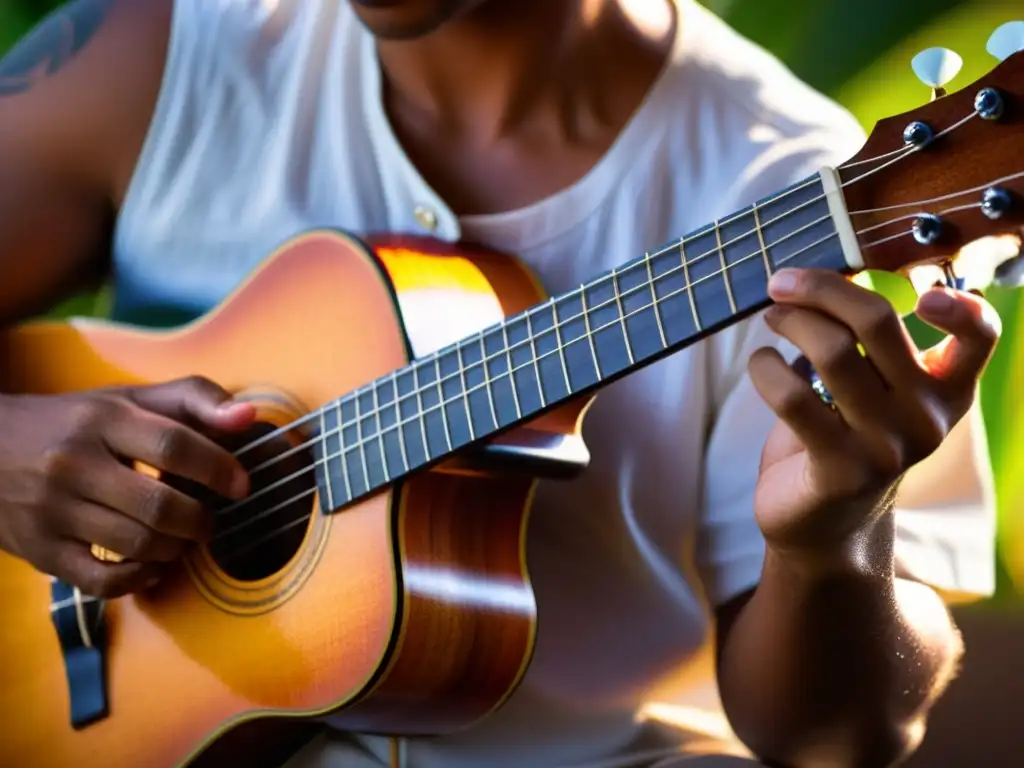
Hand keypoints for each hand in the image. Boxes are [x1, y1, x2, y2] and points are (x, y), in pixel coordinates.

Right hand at [0, 377, 254, 596]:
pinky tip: (153, 564)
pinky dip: (140, 579)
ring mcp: (51, 510)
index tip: (240, 485)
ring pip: (136, 545)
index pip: (173, 445)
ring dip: (176, 549)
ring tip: (184, 538)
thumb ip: (194, 399)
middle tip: (209, 520)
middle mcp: (72, 463)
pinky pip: (103, 582)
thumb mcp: (130, 399)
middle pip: (159, 505)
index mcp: (102, 419)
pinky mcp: (40, 551)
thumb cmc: (76, 422)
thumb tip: (248, 417)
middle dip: (200, 520)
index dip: (218, 468)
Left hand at [748, 268, 999, 560]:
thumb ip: (867, 342)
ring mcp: (886, 446)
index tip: (923, 293)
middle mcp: (926, 417)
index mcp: (945, 390)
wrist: (825, 525)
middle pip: (876, 322)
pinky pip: (792, 397)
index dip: (962, 307)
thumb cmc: (844, 438)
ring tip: (771, 320)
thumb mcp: (875, 391)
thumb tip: (817, 279)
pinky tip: (761, 363)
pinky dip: (765, 369)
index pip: (980, 338)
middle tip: (782, 283)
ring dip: (788, 323)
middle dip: (820, 289)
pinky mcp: (839, 469)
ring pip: (830, 352)